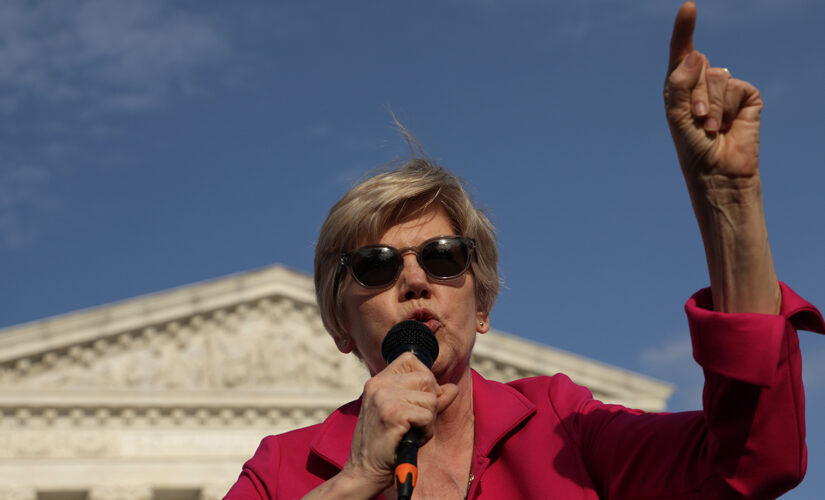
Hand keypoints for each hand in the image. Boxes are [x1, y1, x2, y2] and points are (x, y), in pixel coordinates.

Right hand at [340, 352, 458, 495]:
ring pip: (431, 398)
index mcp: (378, 381)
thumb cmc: (385, 444)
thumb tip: (452, 388)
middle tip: (415, 422)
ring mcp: (383, 397)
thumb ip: (430, 399)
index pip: (411, 360)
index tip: (417, 401)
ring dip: (428, 420)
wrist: (364, 471)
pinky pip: (427, 416)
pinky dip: (426, 431)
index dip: (424, 380)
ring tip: (411, 431)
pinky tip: (411, 438)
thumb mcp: (406, 415)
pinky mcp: (392, 413)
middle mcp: (378, 384)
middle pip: (427, 378)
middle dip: (430, 403)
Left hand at [664, 2, 762, 189]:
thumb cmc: (692, 149)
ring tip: (709, 127)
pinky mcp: (746, 96)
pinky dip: (727, 107)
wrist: (717, 172)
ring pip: (716, 75)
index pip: (682, 54)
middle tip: (696, 119)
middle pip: (698, 63)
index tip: (689, 6)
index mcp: (680, 88)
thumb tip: (694, 56)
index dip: (684, 30)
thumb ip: (680, 85)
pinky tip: (727, 125)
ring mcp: (725, 89)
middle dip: (694, 92)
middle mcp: (702, 85)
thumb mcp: (677, 116)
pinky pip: (735, 86)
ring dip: (710, 104)